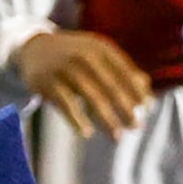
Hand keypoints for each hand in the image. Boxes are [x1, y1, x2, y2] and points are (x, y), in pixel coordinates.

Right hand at [16, 29, 149, 137]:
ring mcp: (64, 68)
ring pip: (91, 98)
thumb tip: (147, 93)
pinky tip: (87, 133)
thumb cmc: (76, 56)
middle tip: (136, 127)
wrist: (34, 46)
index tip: (148, 108)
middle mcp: (83, 56)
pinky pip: (66, 104)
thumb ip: (123, 71)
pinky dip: (77, 120)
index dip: (138, 92)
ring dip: (106, 120)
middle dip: (126, 109)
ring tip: (117, 136)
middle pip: (111, 87)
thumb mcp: (99, 55)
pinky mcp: (46, 82)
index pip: (125, 73)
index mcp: (100, 49)